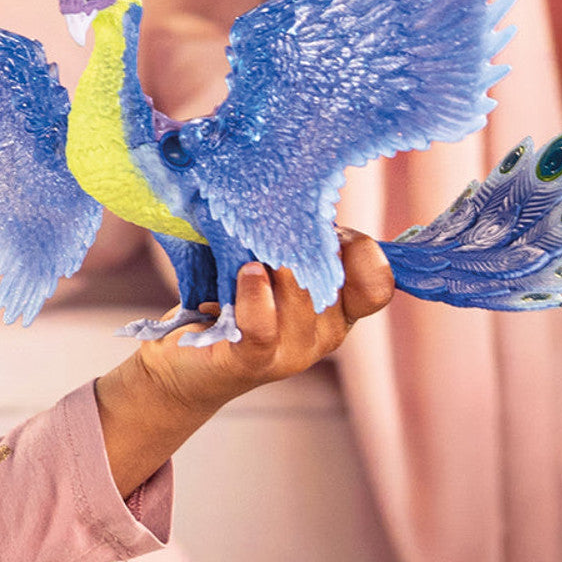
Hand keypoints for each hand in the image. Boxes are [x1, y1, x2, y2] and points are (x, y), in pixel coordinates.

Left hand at [95, 230, 393, 497]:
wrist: (183, 361)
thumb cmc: (228, 298)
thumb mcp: (271, 264)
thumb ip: (294, 241)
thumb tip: (292, 199)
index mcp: (339, 309)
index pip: (377, 283)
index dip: (360, 251)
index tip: (325, 230)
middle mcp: (324, 334)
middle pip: (331, 279)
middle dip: (297, 245)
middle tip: (265, 232)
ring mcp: (292, 353)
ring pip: (298, 297)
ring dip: (270, 265)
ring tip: (246, 256)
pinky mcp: (251, 362)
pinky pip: (263, 326)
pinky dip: (254, 294)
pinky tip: (244, 273)